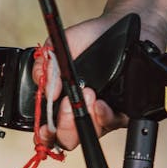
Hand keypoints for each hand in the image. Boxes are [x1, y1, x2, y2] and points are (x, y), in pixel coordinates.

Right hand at [32, 0, 166, 150]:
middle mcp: (81, 113)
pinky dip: (104, 116)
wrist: (118, 28)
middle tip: (66, 104)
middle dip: (65, 126)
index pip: (50, 131)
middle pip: (69, 139)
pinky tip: (100, 103)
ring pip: (91, 133)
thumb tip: (43, 87)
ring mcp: (101, 114)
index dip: (45, 135)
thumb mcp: (59, 47)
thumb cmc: (88, 41)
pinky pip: (113, 122)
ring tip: (86, 92)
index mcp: (60, 103)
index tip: (44, 127)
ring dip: (84, 117)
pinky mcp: (123, 111)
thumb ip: (45, 64)